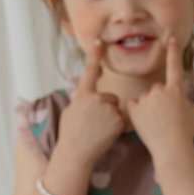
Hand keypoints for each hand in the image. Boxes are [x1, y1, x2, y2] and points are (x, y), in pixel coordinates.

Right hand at [57, 40, 127, 166]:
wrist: (75, 153)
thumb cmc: (70, 135)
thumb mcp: (71, 112)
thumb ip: (81, 100)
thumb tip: (84, 94)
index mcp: (83, 95)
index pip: (90, 71)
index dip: (94, 55)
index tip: (99, 41)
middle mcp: (96, 98)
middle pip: (111, 97)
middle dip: (108, 108)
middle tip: (95, 125)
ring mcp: (108, 109)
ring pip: (117, 110)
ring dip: (112, 119)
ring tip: (99, 131)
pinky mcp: (118, 120)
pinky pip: (123, 121)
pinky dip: (117, 128)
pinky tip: (106, 136)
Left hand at [126, 33, 193, 157]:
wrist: (172, 148)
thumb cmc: (186, 134)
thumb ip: (192, 105)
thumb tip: (190, 106)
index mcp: (177, 90)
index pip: (175, 67)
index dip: (173, 52)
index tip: (170, 38)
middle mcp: (160, 90)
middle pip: (157, 90)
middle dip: (159, 101)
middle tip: (165, 119)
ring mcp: (146, 98)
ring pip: (144, 99)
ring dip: (148, 109)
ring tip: (156, 126)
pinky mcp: (134, 108)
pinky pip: (132, 106)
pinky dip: (136, 113)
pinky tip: (144, 124)